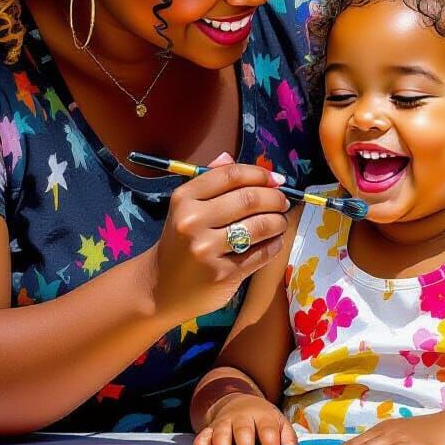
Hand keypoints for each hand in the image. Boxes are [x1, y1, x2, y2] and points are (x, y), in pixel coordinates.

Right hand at [151, 152, 290, 321]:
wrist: (161, 288)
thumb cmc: (181, 242)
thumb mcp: (186, 207)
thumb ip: (209, 180)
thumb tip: (230, 156)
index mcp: (184, 198)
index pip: (230, 175)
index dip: (259, 174)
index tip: (275, 180)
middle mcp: (192, 221)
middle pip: (249, 199)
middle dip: (275, 198)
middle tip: (283, 202)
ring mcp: (207, 250)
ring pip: (260, 226)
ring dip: (279, 221)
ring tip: (280, 222)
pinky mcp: (223, 275)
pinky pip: (261, 253)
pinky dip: (275, 244)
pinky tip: (274, 241)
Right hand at [193, 393, 299, 444]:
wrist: (239, 401)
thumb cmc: (262, 418)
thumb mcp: (279, 423)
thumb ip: (288, 439)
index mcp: (261, 415)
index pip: (267, 429)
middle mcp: (241, 417)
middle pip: (242, 431)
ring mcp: (223, 423)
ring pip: (221, 434)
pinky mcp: (210, 429)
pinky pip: (202, 438)